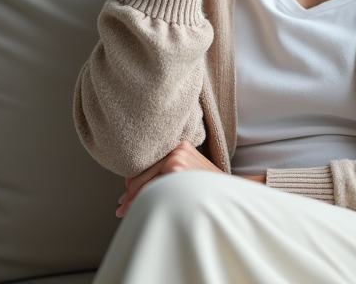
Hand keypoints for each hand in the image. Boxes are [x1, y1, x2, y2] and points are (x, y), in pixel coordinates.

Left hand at [116, 141, 264, 216]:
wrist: (233, 195)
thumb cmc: (209, 189)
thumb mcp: (188, 175)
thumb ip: (164, 176)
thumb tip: (130, 193)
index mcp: (179, 146)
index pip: (146, 162)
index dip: (133, 181)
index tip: (126, 196)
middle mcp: (176, 147)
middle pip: (141, 170)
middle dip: (130, 193)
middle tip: (122, 208)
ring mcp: (177, 156)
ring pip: (144, 179)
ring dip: (135, 198)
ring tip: (128, 210)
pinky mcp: (176, 166)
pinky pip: (151, 186)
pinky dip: (144, 199)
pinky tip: (141, 208)